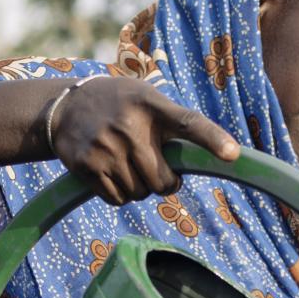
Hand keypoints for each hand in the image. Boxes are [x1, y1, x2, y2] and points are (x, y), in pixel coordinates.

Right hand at [49, 75, 241, 204]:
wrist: (65, 107)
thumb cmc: (119, 105)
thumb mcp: (145, 98)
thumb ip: (170, 122)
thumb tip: (199, 160)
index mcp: (151, 105)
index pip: (189, 123)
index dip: (212, 139)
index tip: (233, 154)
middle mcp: (129, 127)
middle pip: (163, 181)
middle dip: (164, 183)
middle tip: (155, 169)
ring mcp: (107, 148)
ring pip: (141, 193)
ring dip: (140, 188)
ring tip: (126, 164)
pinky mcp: (88, 167)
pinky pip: (118, 199)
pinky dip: (120, 194)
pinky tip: (110, 173)